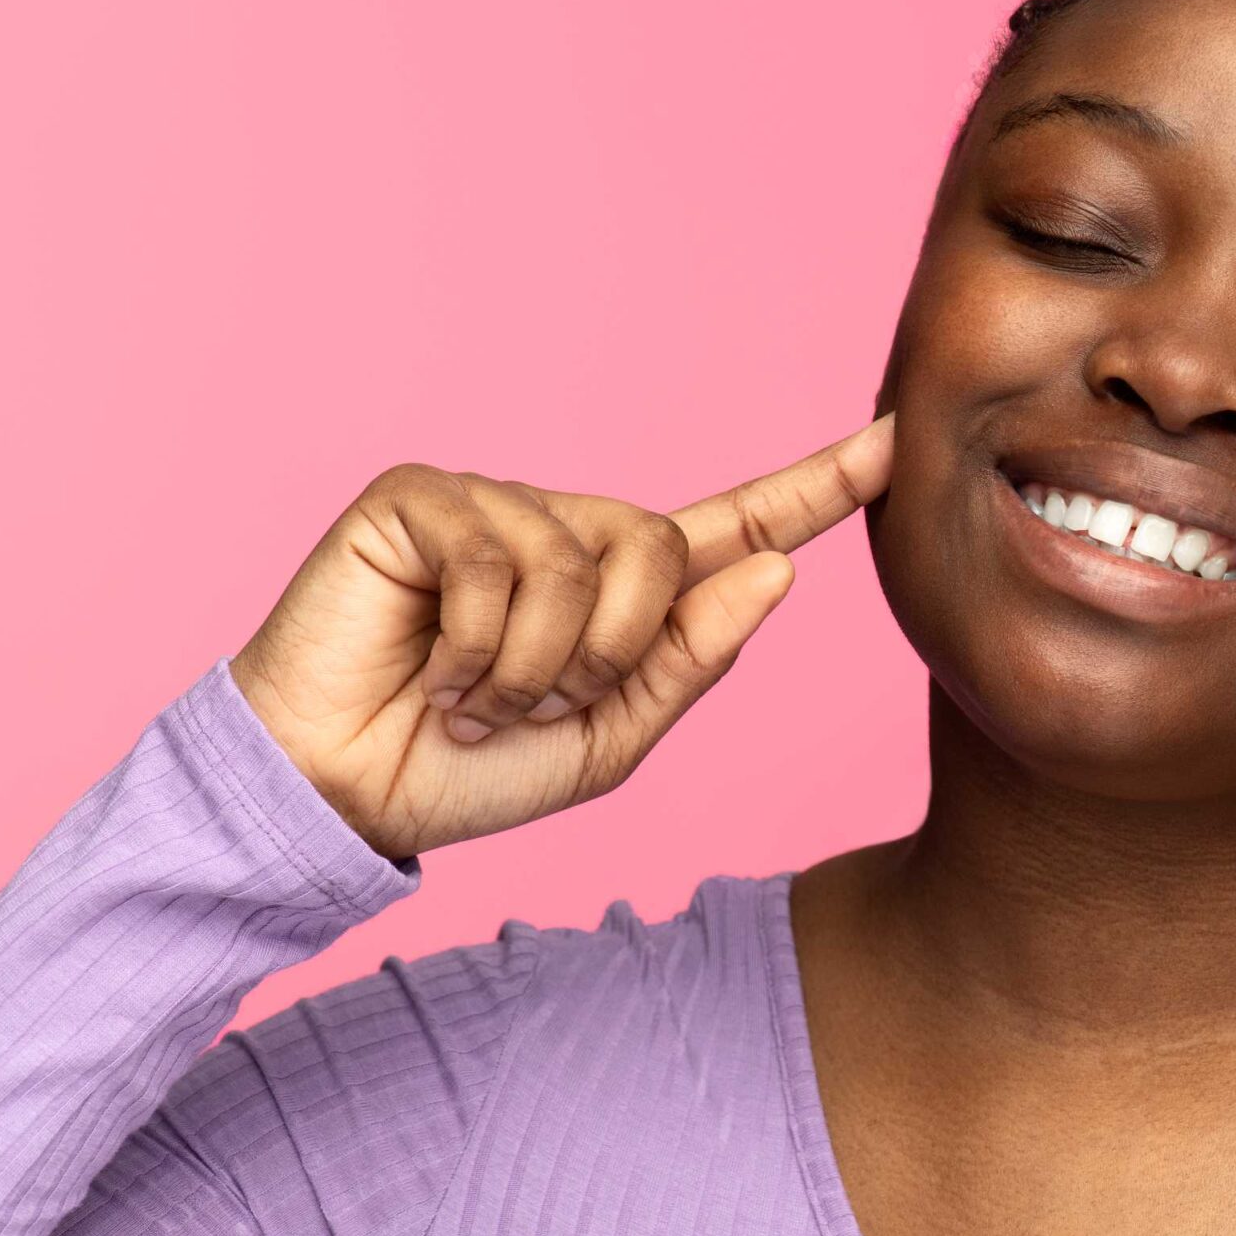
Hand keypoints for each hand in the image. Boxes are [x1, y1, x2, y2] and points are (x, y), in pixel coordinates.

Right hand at [228, 415, 893, 860]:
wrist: (342, 796)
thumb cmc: (469, 771)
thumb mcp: (609, 739)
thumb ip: (692, 659)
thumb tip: (777, 568)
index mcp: (623, 588)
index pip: (734, 524)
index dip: (814, 487)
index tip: (894, 440)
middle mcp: (566, 529)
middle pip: (657, 550)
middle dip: (605, 654)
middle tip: (529, 705)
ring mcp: (493, 506)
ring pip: (577, 563)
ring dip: (531, 665)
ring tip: (472, 695)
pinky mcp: (418, 499)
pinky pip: (493, 562)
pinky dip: (473, 647)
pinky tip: (432, 672)